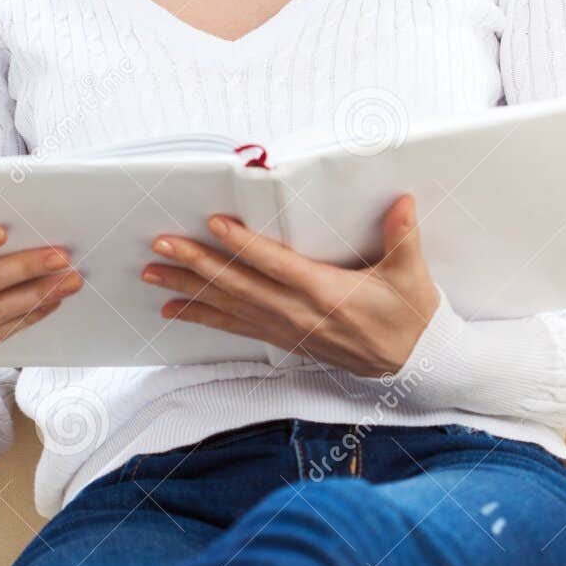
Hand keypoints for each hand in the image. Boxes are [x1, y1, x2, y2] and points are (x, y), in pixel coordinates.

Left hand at [141, 193, 440, 376]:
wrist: (412, 363)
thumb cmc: (410, 315)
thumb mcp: (411, 275)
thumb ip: (403, 237)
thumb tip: (403, 202)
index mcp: (327, 293)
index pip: (277, 265)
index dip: (245, 245)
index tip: (216, 224)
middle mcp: (299, 313)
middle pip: (239, 286)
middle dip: (197, 264)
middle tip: (162, 245)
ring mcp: (287, 329)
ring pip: (229, 307)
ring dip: (189, 290)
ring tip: (153, 275)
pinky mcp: (283, 339)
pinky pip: (235, 327)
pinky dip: (202, 317)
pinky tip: (173, 310)